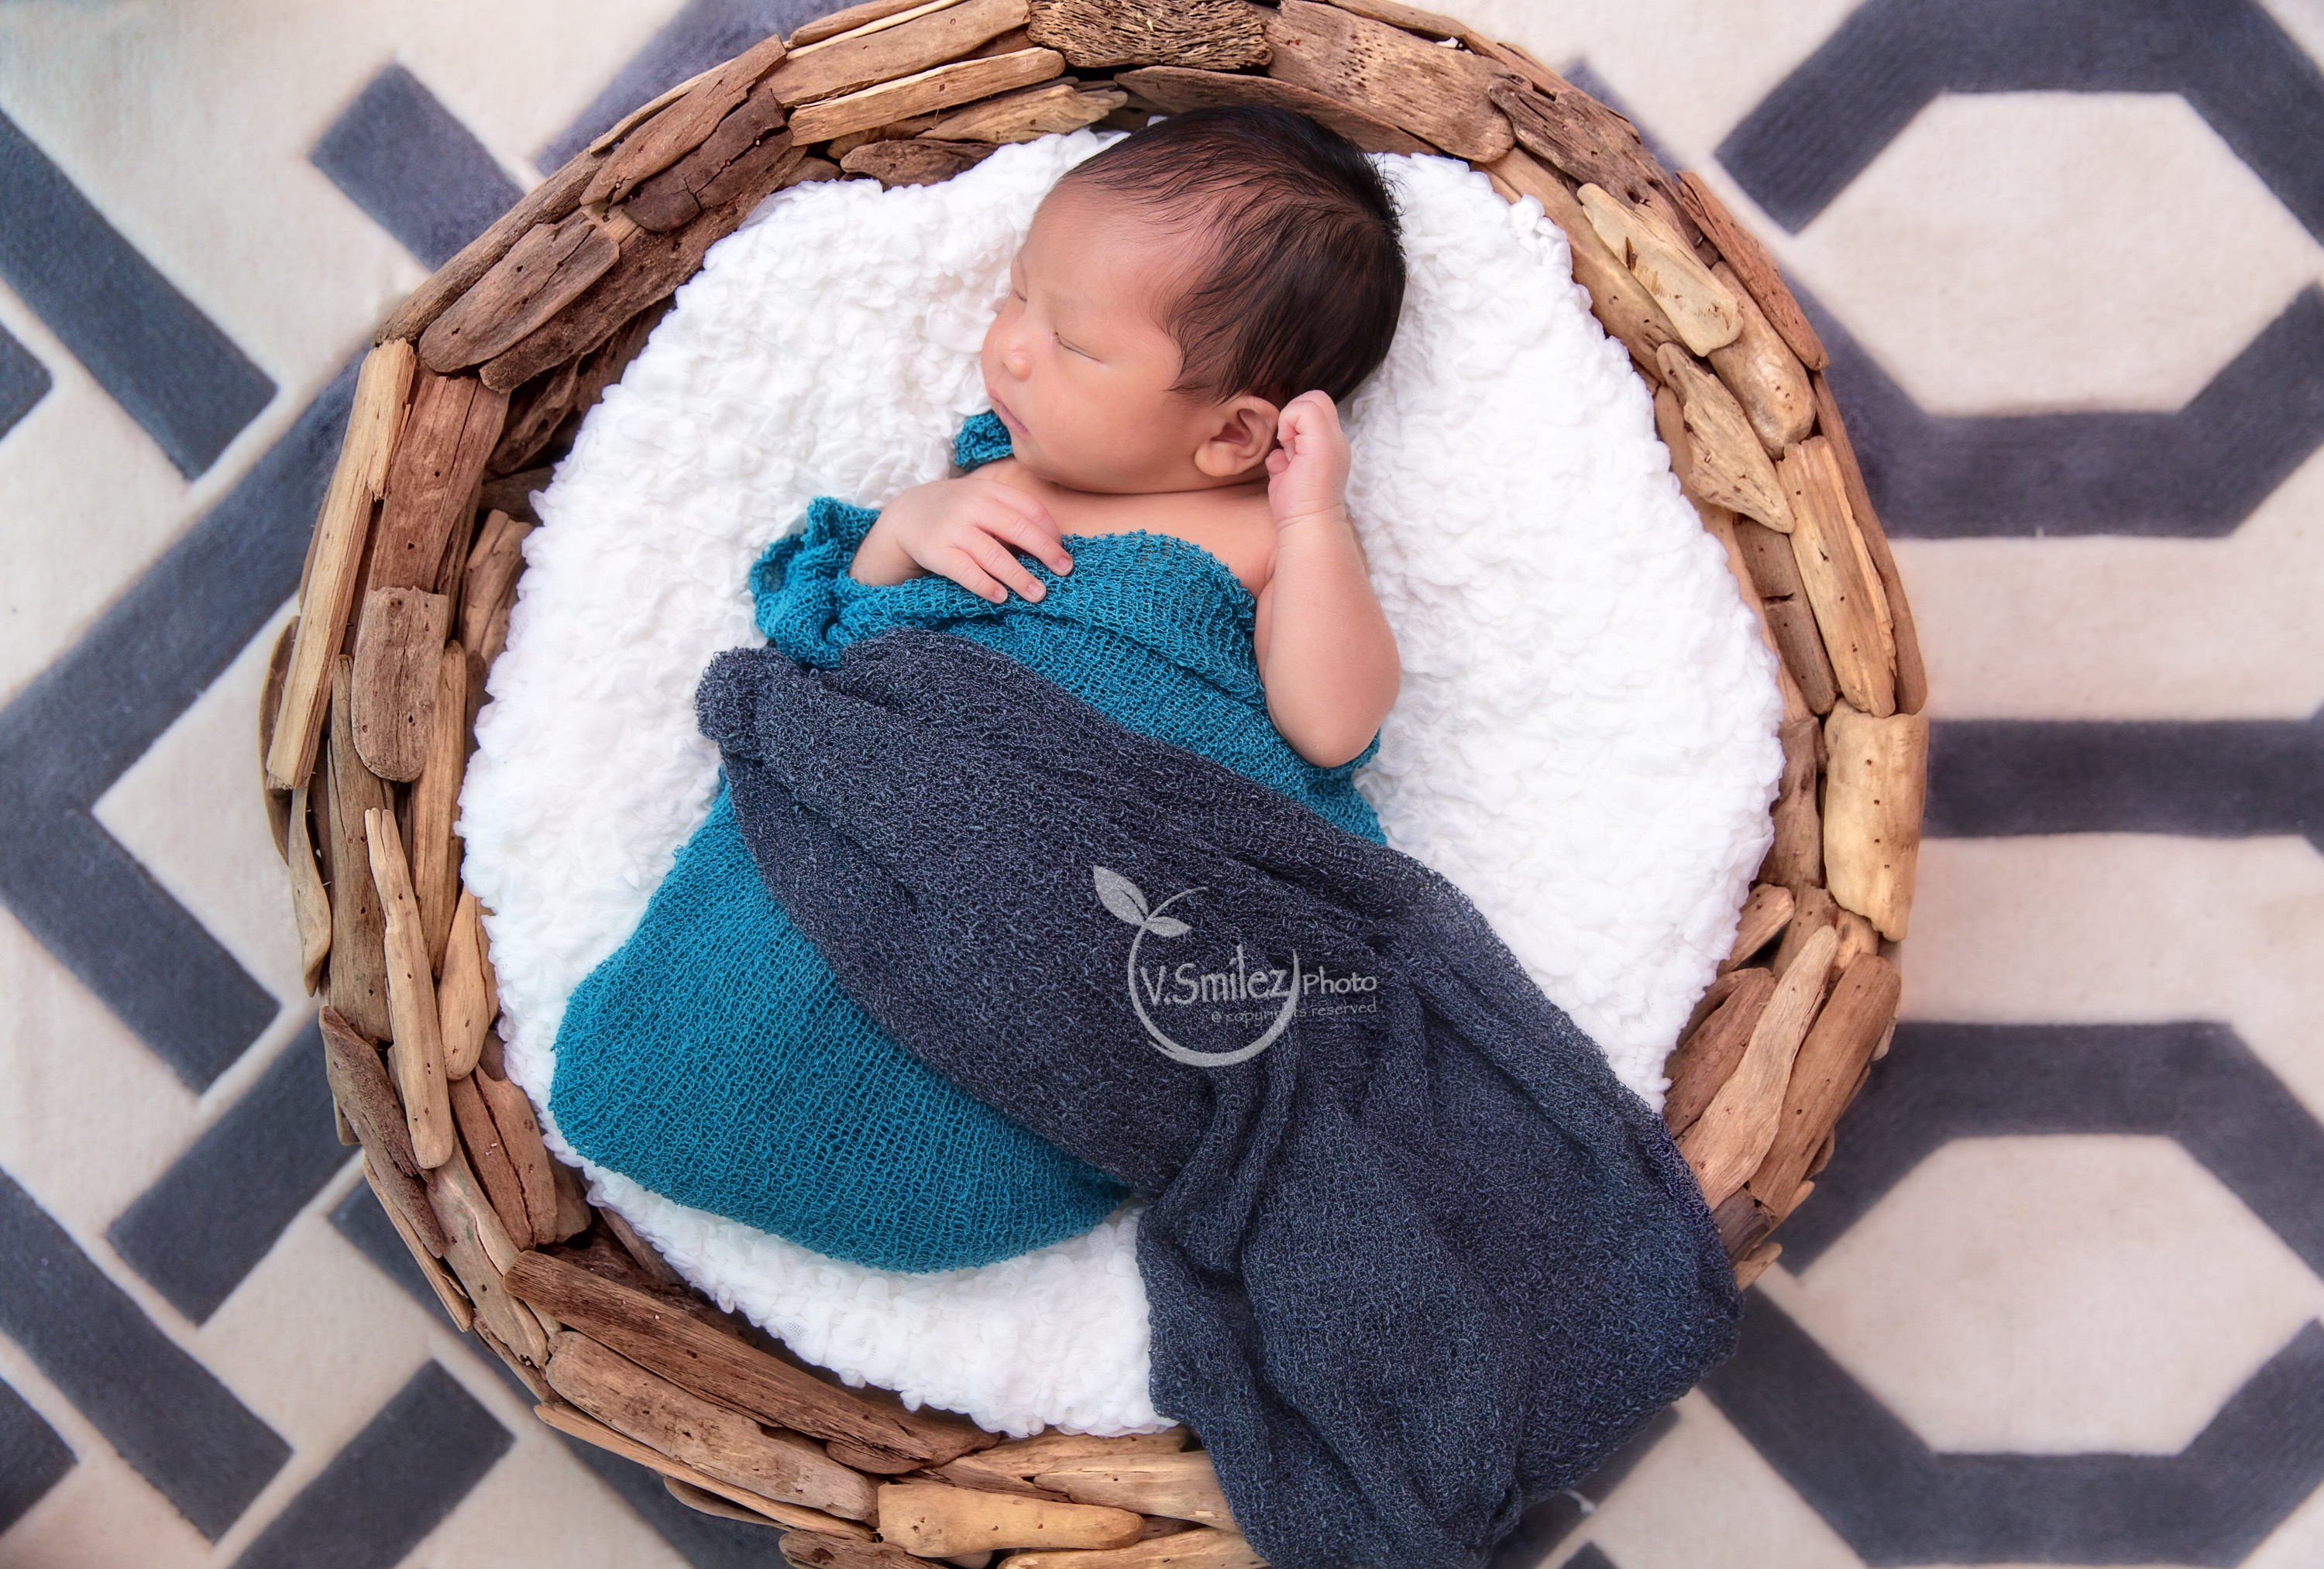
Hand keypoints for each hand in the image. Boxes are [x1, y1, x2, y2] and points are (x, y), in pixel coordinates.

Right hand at [850, 475, 1070, 601]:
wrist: (905, 515)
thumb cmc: (957, 511)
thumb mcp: (982, 500)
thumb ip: (1010, 514)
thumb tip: (1051, 545)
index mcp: (989, 491)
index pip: (1029, 508)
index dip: (1050, 532)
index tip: (1063, 552)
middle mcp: (972, 506)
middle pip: (1017, 528)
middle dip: (1045, 551)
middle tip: (1064, 571)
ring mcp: (954, 529)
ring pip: (994, 554)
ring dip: (1019, 576)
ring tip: (1039, 593)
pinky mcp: (937, 552)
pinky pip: (966, 571)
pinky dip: (986, 585)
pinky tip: (1002, 597)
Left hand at [1265, 391, 1351, 530]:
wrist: (1308, 525)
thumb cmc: (1296, 506)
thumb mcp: (1288, 472)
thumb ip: (1287, 455)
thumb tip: (1278, 450)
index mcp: (1329, 446)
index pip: (1315, 410)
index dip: (1296, 421)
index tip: (1288, 448)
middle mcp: (1336, 439)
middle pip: (1317, 398)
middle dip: (1294, 415)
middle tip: (1287, 445)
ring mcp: (1333, 440)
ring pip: (1313, 399)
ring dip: (1292, 420)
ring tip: (1289, 450)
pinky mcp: (1324, 442)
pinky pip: (1304, 409)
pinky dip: (1288, 423)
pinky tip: (1287, 450)